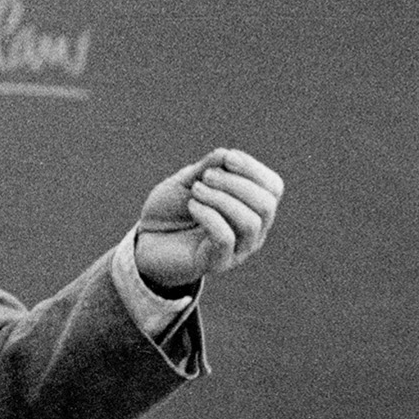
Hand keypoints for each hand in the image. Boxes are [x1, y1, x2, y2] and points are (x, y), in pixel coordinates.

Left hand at [134, 148, 283, 293]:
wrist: (145, 239)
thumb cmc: (171, 209)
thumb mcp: (188, 180)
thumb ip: (209, 167)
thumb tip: (228, 155)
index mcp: (251, 208)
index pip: (273, 188)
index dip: (254, 169)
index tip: (227, 158)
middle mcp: (252, 231)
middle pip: (267, 205)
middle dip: (236, 183)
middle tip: (206, 177)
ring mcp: (237, 250)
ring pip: (250, 222)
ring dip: (221, 198)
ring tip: (196, 190)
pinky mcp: (217, 263)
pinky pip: (225, 238)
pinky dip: (209, 215)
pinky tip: (192, 206)